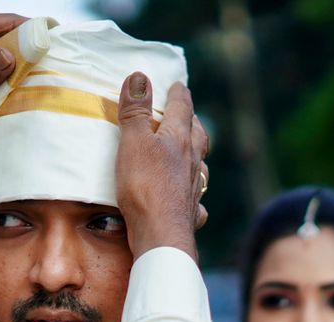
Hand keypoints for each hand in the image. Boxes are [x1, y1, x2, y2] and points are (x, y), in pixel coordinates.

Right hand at [115, 73, 208, 262]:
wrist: (161, 234)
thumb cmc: (145, 186)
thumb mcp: (133, 142)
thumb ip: (136, 111)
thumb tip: (139, 76)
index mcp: (179, 139)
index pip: (182, 108)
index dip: (179, 94)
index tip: (178, 85)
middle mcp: (192, 161)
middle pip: (197, 135)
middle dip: (192, 121)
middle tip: (188, 114)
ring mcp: (193, 187)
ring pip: (200, 165)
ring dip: (195, 155)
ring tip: (190, 151)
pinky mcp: (190, 212)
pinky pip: (196, 200)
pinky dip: (194, 194)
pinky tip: (193, 199)